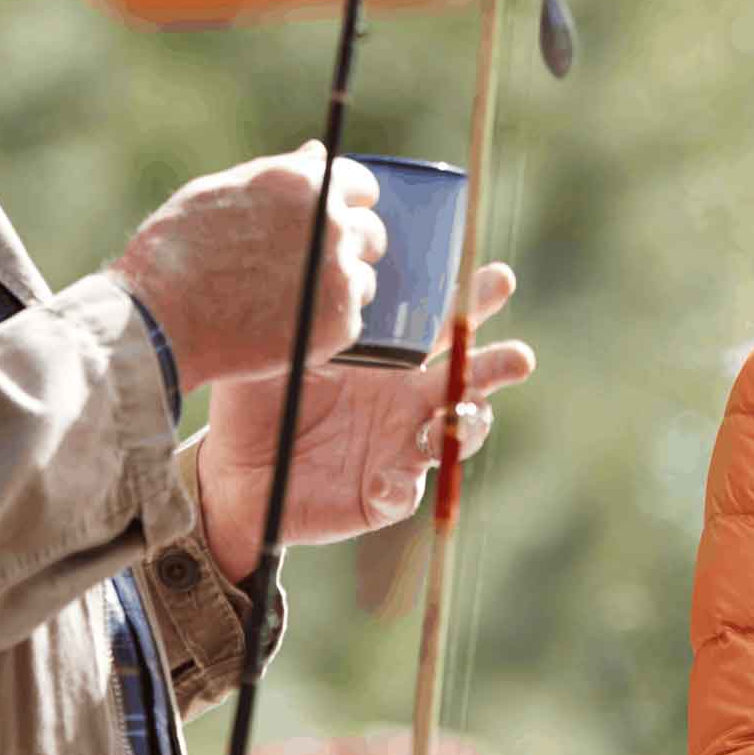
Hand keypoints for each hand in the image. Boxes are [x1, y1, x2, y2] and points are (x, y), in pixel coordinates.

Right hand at [112, 141, 386, 389]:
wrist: (159, 319)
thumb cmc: (177, 249)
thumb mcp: (221, 191)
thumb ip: (280, 173)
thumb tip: (317, 153)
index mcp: (307, 182)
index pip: (361, 185)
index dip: (344, 204)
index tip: (328, 220)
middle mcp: (333, 223)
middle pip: (371, 232)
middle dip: (347, 246)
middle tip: (309, 266)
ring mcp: (339, 275)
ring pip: (362, 279)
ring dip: (335, 288)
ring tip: (285, 301)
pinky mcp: (338, 323)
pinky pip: (347, 321)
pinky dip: (322, 326)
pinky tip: (281, 326)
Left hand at [197, 262, 535, 583]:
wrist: (235, 470)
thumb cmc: (258, 397)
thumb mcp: (273, 347)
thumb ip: (298, 313)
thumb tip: (316, 261)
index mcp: (392, 355)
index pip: (443, 322)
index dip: (476, 301)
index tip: (500, 280)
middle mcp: (410, 397)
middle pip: (469, 376)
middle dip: (497, 364)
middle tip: (518, 357)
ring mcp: (403, 446)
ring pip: (457, 434)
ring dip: (468, 425)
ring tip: (455, 417)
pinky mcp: (385, 493)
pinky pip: (405, 490)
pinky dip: (401, 483)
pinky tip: (386, 477)